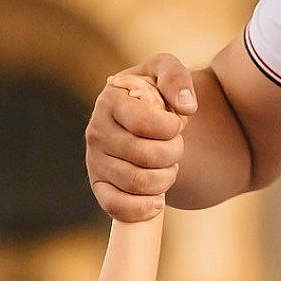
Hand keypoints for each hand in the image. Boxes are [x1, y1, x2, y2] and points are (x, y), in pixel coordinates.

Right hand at [85, 58, 196, 222]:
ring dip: (165, 179)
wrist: (140, 119)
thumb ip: (176, 77)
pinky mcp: (98, 187)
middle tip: (177, 148)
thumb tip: (186, 107)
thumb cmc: (153, 94)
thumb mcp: (164, 71)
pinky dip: (142, 209)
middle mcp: (96, 131)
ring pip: (137, 183)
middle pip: (145, 156)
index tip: (177, 124)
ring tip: (169, 167)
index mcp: (110, 100)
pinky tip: (158, 202)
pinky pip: (116, 207)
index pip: (145, 123)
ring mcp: (95, 162)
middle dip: (173, 154)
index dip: (171, 128)